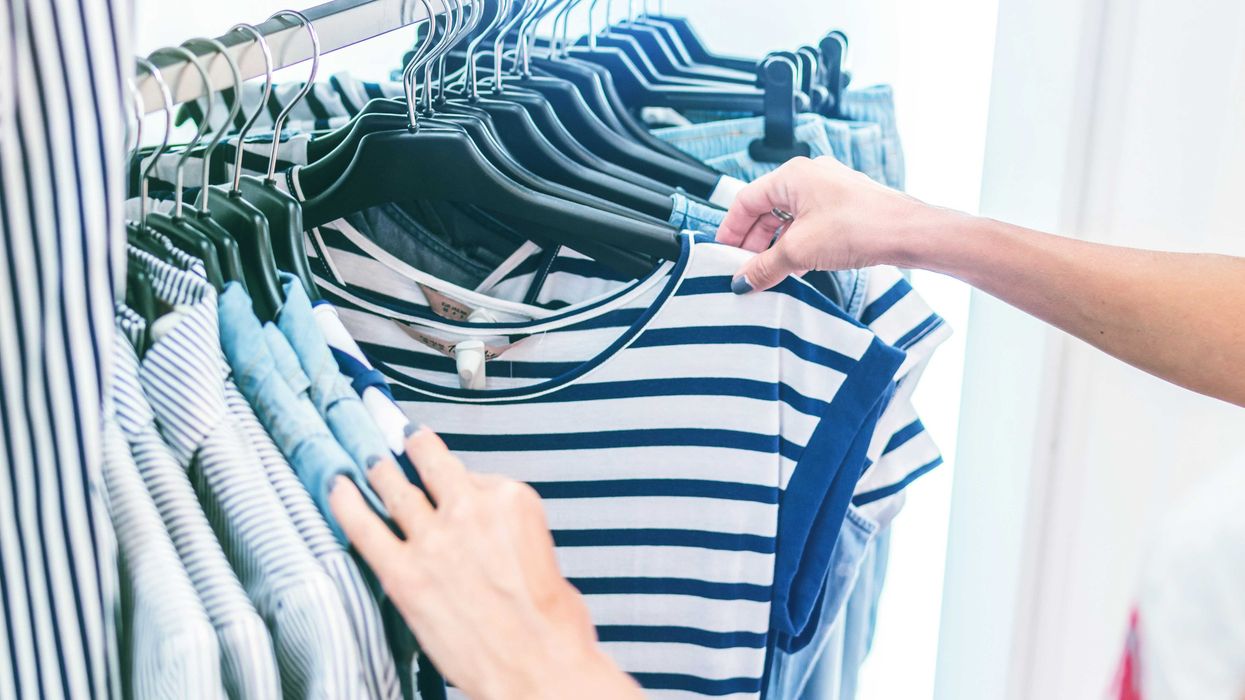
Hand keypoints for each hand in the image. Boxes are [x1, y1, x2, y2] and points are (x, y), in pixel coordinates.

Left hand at [330, 427, 641, 699]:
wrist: (538, 667)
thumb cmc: (551, 627)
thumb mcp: (544, 559)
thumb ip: (509, 537)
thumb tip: (490, 542)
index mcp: (512, 501)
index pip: (477, 476)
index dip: (463, 484)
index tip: (455, 484)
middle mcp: (469, 511)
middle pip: (432, 465)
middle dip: (415, 447)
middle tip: (405, 439)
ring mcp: (433, 540)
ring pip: (395, 489)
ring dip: (378, 470)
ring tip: (368, 459)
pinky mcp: (405, 574)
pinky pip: (365, 528)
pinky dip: (346, 505)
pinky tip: (337, 488)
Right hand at [718, 155, 946, 292]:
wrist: (908, 233)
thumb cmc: (861, 226)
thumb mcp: (799, 251)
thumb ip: (764, 267)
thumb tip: (742, 280)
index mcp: (792, 176)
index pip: (746, 201)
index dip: (731, 229)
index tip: (724, 253)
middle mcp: (810, 177)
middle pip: (766, 210)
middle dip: (753, 241)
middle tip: (745, 268)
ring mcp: (830, 191)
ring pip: (789, 219)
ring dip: (775, 246)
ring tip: (768, 272)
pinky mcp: (845, 208)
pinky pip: (809, 225)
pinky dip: (797, 245)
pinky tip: (795, 266)